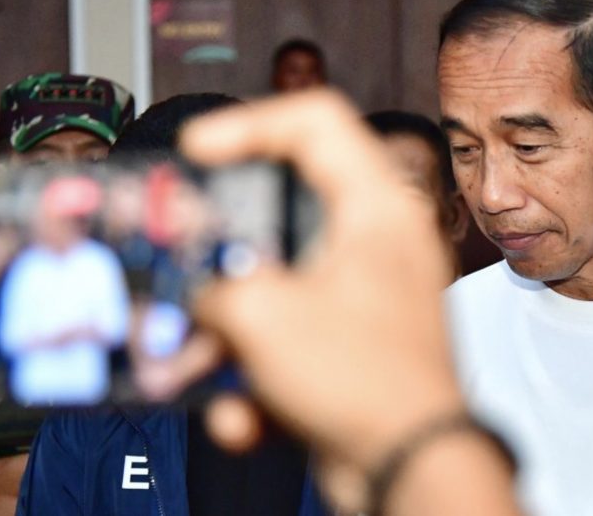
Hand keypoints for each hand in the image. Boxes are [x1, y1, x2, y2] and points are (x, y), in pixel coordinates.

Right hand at [179, 90, 463, 468]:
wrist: (412, 470)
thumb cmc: (367, 383)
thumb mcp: (263, 316)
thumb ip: (216, 286)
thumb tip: (200, 294)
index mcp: (376, 210)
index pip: (317, 122)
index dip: (250, 123)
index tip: (198, 152)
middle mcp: (379, 246)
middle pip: (285, 213)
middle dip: (221, 250)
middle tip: (180, 260)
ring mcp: (369, 300)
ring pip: (279, 289)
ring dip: (225, 331)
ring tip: (186, 368)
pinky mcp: (354, 351)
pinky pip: (289, 347)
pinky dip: (257, 382)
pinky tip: (247, 419)